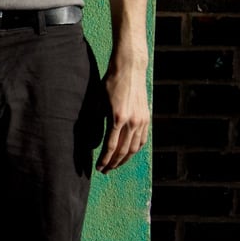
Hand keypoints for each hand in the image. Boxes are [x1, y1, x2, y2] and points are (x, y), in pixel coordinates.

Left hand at [96, 58, 148, 173]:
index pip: (110, 147)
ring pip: (134, 147)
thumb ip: (98, 119)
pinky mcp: (146, 117)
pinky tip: (128, 154)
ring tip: (115, 165)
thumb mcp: (99, 101)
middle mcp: (132, 122)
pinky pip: (142, 139)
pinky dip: (135, 149)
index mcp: (117, 118)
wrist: (130, 69)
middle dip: (113, 163)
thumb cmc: (110, 83)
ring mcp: (141, 120)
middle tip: (105, 170)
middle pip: (123, 151)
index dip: (104, 160)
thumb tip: (93, 138)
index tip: (99, 168)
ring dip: (124, 159)